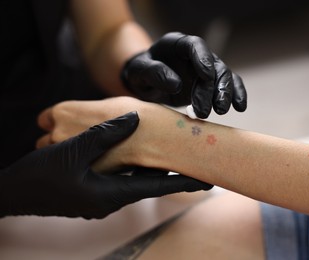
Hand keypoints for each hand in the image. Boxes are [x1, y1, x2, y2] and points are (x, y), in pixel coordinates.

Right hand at [1, 112, 210, 218]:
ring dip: (154, 169)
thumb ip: (105, 135)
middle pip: (150, 184)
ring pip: (136, 180)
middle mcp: (111, 199)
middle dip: (173, 174)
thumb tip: (134, 119)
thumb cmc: (39, 176)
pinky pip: (122, 178)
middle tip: (197, 165)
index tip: (206, 179)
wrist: (14, 194)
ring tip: (175, 157)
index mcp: (110, 194)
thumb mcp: (72, 151)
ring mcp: (102, 198)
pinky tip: (140, 156)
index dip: (182, 181)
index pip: (156, 187)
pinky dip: (134, 167)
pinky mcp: (94, 192)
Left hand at [121, 32, 246, 117]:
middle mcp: (196, 54)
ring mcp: (207, 68)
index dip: (203, 58)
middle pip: (213, 65)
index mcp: (178, 44)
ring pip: (225, 76)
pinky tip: (240, 107)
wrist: (146, 83)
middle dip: (212, 88)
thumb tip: (176, 84)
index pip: (195, 45)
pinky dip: (236, 95)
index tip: (206, 76)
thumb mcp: (139, 72)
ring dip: (225, 93)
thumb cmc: (141, 73)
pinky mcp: (212, 83)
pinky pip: (230, 85)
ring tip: (220, 111)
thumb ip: (154, 73)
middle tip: (205, 111)